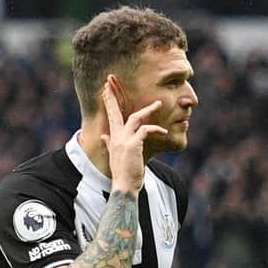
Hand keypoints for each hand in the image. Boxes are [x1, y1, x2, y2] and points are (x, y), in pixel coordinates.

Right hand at [101, 77, 166, 193]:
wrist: (124, 186)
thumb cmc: (122, 173)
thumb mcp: (114, 155)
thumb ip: (109, 144)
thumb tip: (103, 136)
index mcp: (113, 138)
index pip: (110, 116)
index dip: (108, 101)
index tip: (105, 88)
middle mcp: (117, 136)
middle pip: (117, 112)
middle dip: (114, 96)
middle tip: (111, 81)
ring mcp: (124, 140)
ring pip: (135, 118)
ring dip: (148, 110)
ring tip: (158, 104)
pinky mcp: (133, 144)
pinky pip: (146, 130)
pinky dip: (156, 129)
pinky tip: (164, 131)